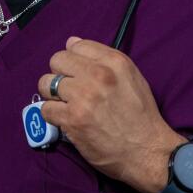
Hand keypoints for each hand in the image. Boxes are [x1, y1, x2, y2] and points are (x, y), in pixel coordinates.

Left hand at [37, 37, 184, 192]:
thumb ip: (102, 58)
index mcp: (114, 62)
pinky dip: (51, 115)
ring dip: (52, 95)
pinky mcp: (72, 119)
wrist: (147, 150)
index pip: (76, 45)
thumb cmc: (141, 115)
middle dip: (59, 74)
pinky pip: (45, 109)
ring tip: (65, 104)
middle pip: (57, 60)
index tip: (77, 72)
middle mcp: (97, 75)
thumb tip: (71, 42)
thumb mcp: (132, 78)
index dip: (73, 59)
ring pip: (45, 83)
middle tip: (69, 90)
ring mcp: (83, 97)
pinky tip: (64, 119)